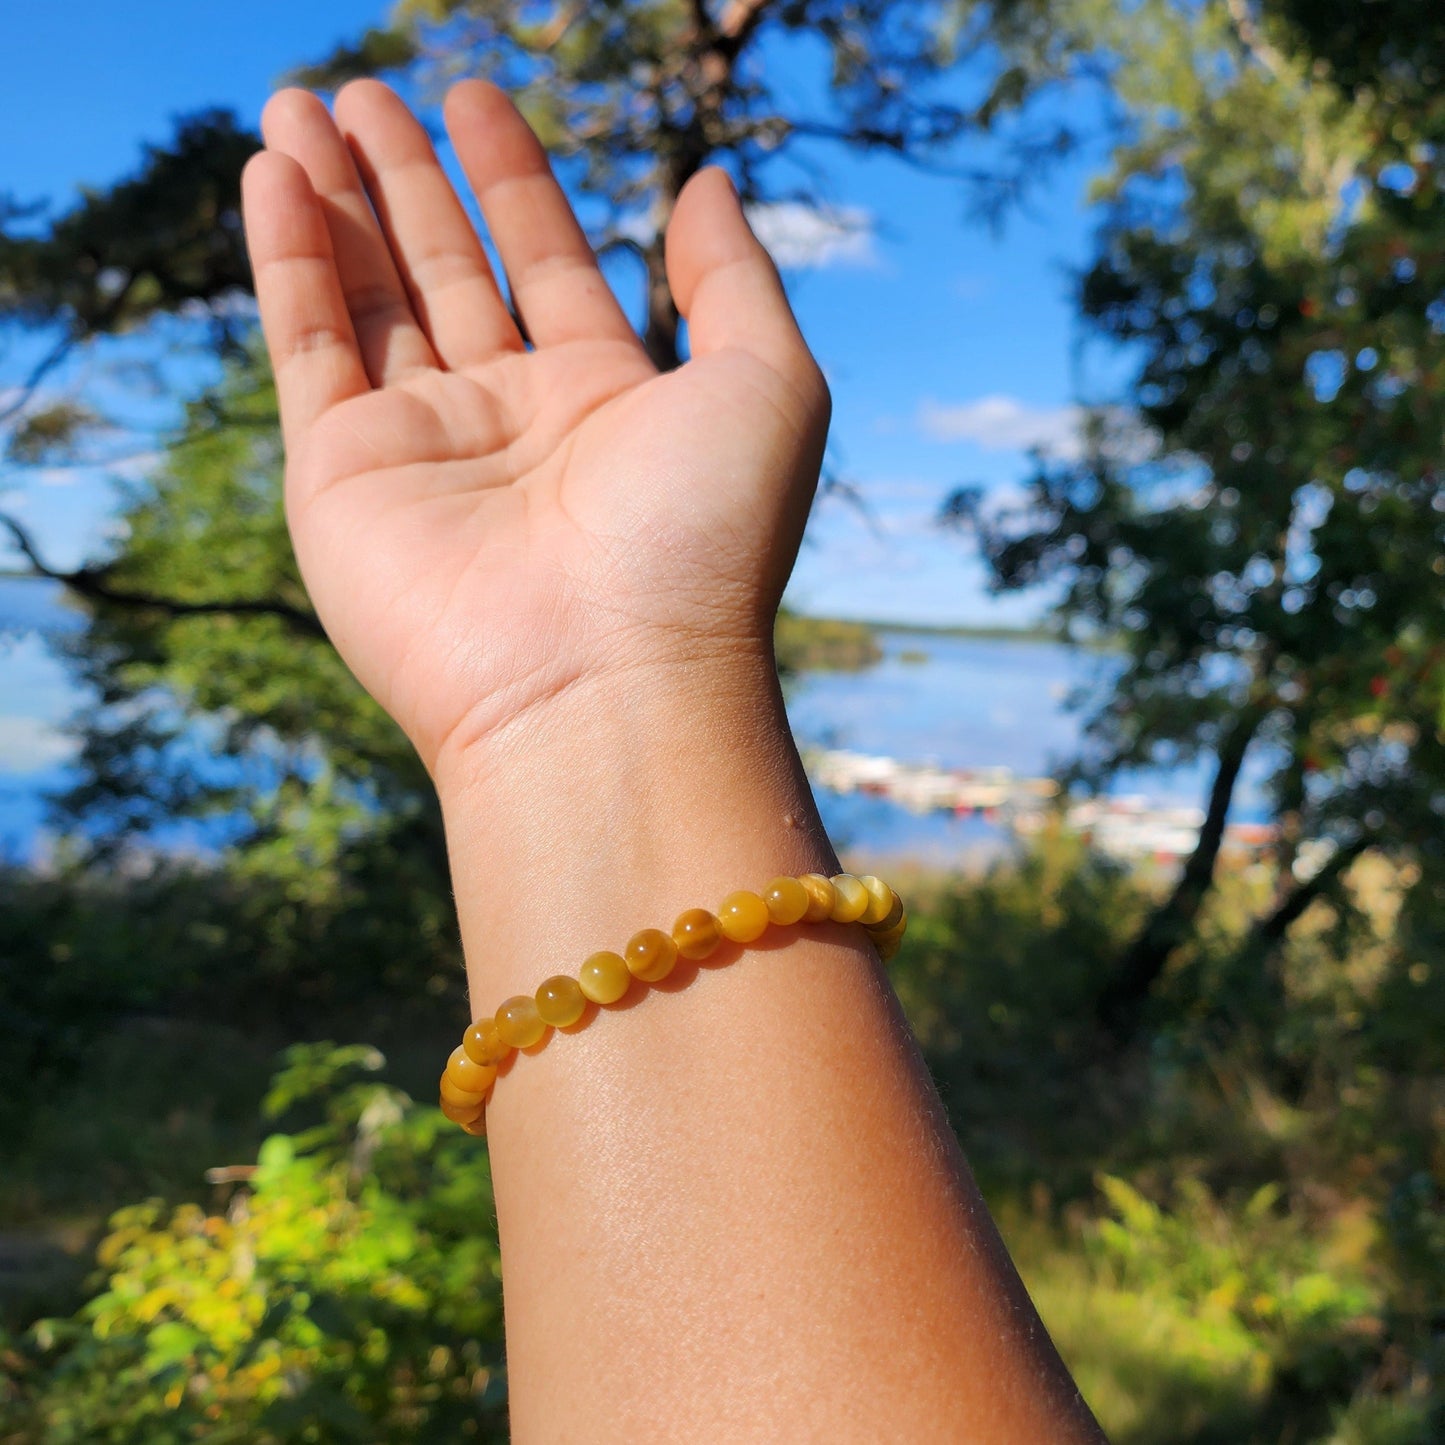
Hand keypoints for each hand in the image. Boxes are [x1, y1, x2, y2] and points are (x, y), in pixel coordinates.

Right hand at [242, 80, 828, 781]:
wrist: (605, 686)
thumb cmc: (705, 544)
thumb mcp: (768, 387)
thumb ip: (734, 279)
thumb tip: (706, 179)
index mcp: (607, 403)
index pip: (547, 264)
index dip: (512, 180)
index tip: (475, 97)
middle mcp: (512, 425)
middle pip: (447, 274)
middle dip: (409, 180)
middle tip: (369, 91)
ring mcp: (422, 451)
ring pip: (368, 298)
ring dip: (337, 200)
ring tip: (305, 104)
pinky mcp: (341, 478)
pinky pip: (306, 345)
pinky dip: (287, 259)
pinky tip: (274, 174)